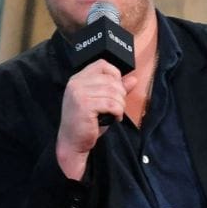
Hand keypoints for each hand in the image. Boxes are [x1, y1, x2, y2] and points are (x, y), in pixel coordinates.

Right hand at [56, 60, 136, 178]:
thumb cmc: (87, 123)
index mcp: (78, 79)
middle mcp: (76, 83)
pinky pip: (112, 104)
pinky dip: (118, 112)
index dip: (115, 75)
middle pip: (111, 79)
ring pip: (113, 92)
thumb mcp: (102, 102)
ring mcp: (79, 93)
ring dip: (120, 105)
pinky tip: (114, 118)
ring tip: (115, 113)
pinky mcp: (84, 105)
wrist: (72, 143)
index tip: (116, 90)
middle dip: (120, 94)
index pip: (102, 65)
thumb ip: (116, 89)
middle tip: (116, 107)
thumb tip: (133, 79)